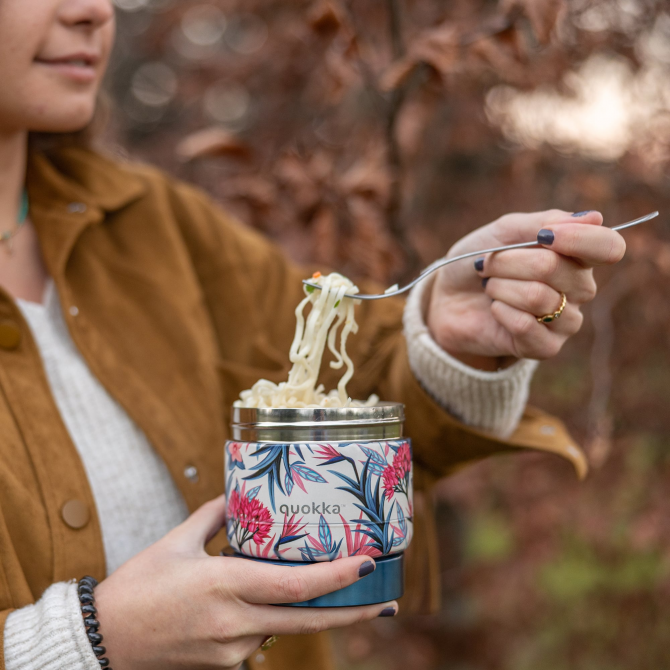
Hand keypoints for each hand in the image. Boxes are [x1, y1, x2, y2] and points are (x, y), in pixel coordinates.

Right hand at [95, 495, 394, 669]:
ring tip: (340, 594)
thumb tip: (237, 495)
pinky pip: (261, 640)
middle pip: (307, 620)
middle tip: (387, 603)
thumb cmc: (137, 587)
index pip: (295, 586)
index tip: (369, 564)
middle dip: (353, 614)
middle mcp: (233, 622)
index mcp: (224, 585)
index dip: (338, 578)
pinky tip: (276, 604)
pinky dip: (276, 621)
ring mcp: (230, 650)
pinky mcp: (223, 665)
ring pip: (285, 629)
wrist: (102, 641)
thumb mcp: (176, 542)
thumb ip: (213, 515)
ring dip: (312, 613)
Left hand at [426, 210, 625, 370]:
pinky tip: (495, 309)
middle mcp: (580, 289)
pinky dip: (501, 312)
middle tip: (489, 264)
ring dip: (500, 287)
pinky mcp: (546, 347)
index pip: (607, 247)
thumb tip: (595, 218)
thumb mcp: (504, 231)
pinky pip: (527, 327)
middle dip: (509, 261)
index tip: (542, 236)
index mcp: (577, 255)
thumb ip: (545, 222)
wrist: (448, 298)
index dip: (579, 239)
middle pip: (556, 268)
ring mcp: (565, 321)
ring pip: (537, 297)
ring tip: (490, 287)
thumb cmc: (479, 260)